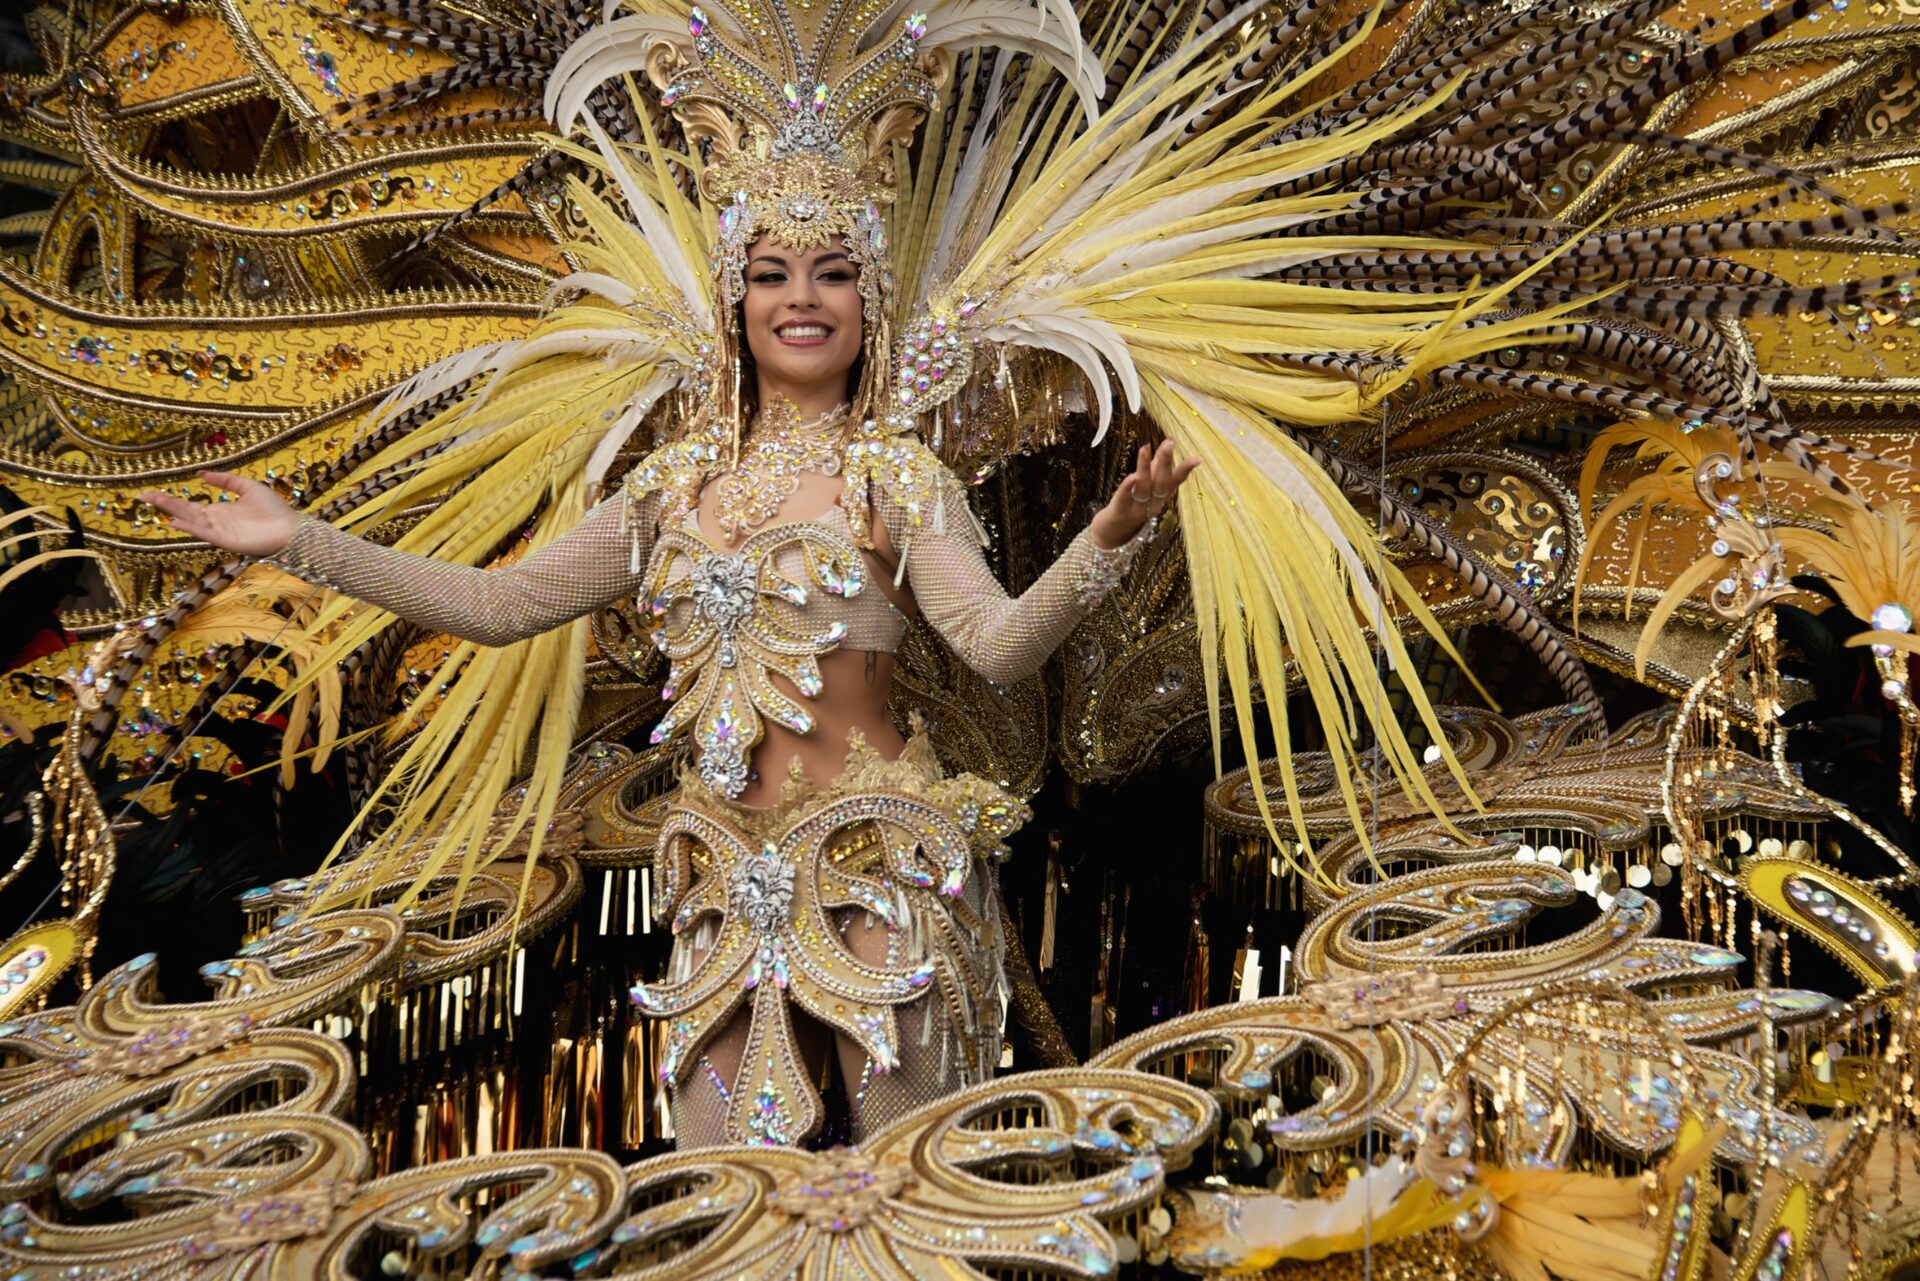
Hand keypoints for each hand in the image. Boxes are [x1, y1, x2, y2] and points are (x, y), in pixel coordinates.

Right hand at [138, 471, 301, 556]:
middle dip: (164, 503)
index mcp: (219, 511)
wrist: (292, 528)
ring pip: (190, 520)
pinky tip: (175, 521)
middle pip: (184, 511)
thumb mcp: (247, 487)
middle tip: (142, 495)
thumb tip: (200, 474)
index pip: (189, 505)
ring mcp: (219, 531)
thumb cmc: (274, 510)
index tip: (151, 493)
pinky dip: (190, 527)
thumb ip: (225, 480)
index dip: (170, 500)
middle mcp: (215, 522)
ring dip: (171, 511)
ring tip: (152, 501)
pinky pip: (204, 533)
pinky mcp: (226, 540)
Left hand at [1089, 440, 1199, 549]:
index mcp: (1160, 497)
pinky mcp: (1119, 513)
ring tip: (1145, 448)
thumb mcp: (1147, 487)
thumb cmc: (1131, 507)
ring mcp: (1137, 510)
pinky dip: (1128, 488)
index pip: (1174, 482)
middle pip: (1161, 483)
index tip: (1197, 459)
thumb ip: (1155, 467)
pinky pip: (1124, 499)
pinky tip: (1131, 476)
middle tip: (1169, 443)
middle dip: (1165, 462)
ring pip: (1144, 488)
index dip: (1185, 471)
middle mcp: (1152, 504)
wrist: (1112, 536)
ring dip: (1145, 468)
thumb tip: (1167, 444)